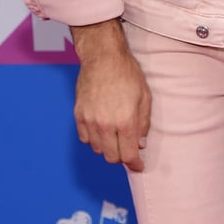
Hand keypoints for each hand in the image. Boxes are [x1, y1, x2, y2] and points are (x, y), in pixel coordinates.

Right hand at [71, 19, 151, 172]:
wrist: (103, 57)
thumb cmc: (127, 73)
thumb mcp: (145, 96)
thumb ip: (143, 123)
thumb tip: (140, 144)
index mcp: (125, 121)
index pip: (128, 155)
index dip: (135, 165)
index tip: (138, 166)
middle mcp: (106, 125)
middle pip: (111, 157)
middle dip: (122, 157)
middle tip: (128, 149)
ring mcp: (90, 121)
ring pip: (97, 149)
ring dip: (108, 148)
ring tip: (116, 135)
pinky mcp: (79, 115)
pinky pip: (85, 139)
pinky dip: (94, 139)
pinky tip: (102, 129)